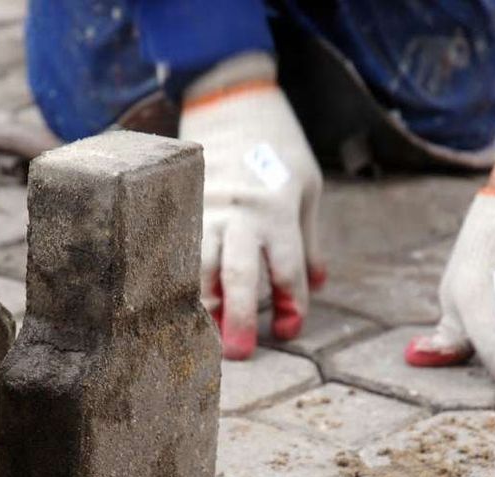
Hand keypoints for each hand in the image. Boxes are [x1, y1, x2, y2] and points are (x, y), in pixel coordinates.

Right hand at [179, 53, 324, 359]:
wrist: (233, 104)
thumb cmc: (278, 148)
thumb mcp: (307, 189)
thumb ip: (309, 240)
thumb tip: (318, 285)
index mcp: (278, 210)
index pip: (287, 269)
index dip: (291, 303)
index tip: (289, 330)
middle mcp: (241, 213)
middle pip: (239, 273)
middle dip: (239, 317)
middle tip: (239, 354)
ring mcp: (207, 209)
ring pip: (200, 264)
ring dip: (201, 303)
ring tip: (200, 335)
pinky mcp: (183, 205)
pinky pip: (179, 249)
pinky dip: (180, 277)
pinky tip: (176, 301)